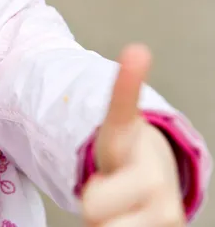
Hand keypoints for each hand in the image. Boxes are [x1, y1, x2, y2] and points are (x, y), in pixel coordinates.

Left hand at [81, 44, 184, 226]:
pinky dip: (109, 226)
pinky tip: (128, 219)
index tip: (136, 50)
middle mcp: (157, 178)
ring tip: (121, 208)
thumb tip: (138, 50)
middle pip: (92, 206)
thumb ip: (117, 106)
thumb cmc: (124, 160)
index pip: (119, 112)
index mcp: (128, 143)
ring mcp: (167, 212)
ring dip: (104, 222)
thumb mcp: (112, 134)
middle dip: (93, 202)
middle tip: (109, 189)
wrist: (155, 186)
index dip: (126, 84)